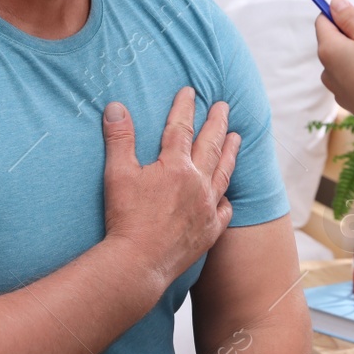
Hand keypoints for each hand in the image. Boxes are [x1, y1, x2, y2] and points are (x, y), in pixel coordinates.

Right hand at [102, 88, 238, 283]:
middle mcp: (198, 183)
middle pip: (211, 145)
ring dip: (230, 152)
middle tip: (224, 106)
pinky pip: (224, 211)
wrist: (139, 263)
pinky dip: (226, 200)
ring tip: (237, 137)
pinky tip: (226, 195)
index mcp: (176, 166)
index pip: (181, 128)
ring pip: (224, 173)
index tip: (191, 90)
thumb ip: (119, 138)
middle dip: (217, 122)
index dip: (185, 107)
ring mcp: (206, 208)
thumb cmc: (125, 218)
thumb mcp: (117, 173)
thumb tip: (116, 107)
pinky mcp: (208, 232)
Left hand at [315, 0, 353, 160]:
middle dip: (352, 37)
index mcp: (327, 49)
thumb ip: (351, 18)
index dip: (337, 14)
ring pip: (343, 62)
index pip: (322, 22)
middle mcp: (326, 69)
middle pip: (333, 42)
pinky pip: (351, 80)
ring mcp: (336, 88)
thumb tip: (334, 4)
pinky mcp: (349, 101)